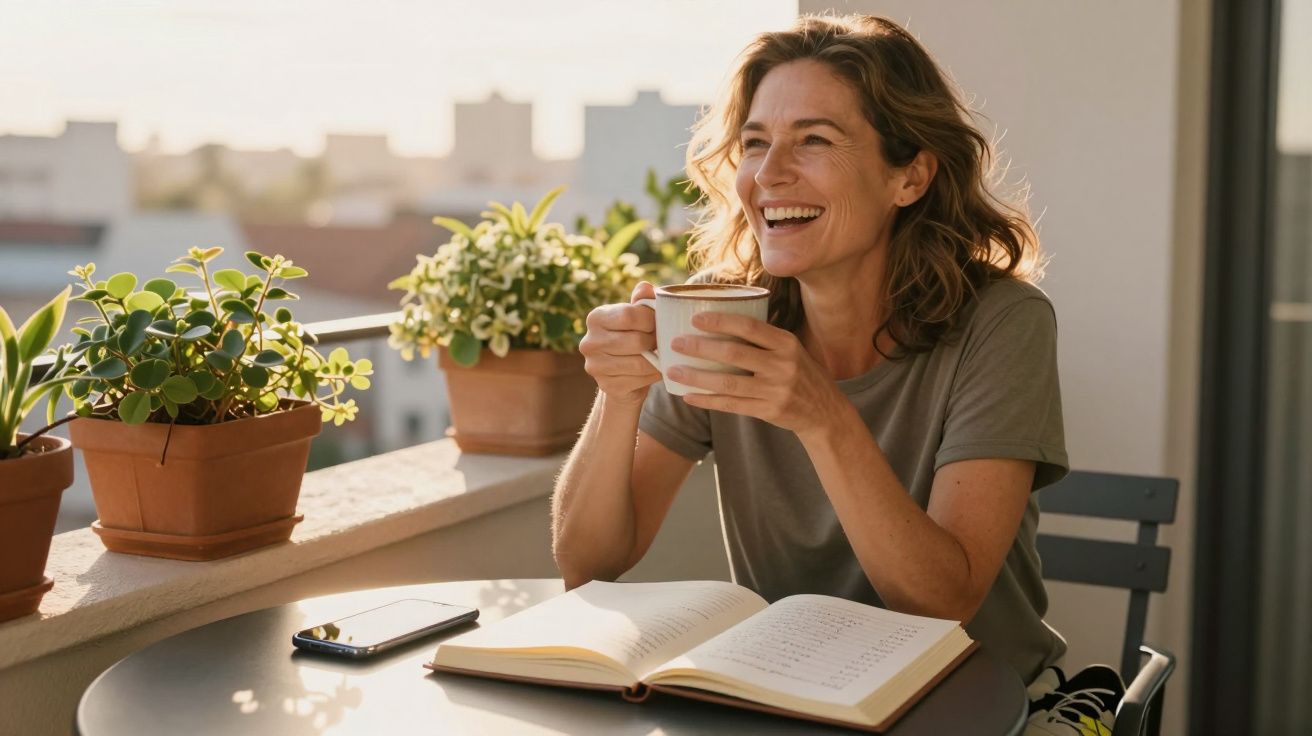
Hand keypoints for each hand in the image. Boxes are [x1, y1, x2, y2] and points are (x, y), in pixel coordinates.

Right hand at [579, 281, 661, 405]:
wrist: (623, 376)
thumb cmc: (632, 338)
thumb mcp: (636, 317)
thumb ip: (642, 301)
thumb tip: (646, 287)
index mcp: (596, 318)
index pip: (629, 315)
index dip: (651, 319)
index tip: (659, 322)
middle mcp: (589, 341)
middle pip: (636, 340)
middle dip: (656, 341)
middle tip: (662, 341)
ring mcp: (595, 366)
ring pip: (640, 363)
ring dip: (657, 360)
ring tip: (662, 355)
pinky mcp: (605, 385)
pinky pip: (639, 380)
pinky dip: (653, 375)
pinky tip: (656, 370)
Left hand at [669, 311, 844, 435]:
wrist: (824, 411)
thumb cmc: (800, 373)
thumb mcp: (791, 349)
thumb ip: (763, 338)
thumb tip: (720, 318)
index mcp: (786, 343)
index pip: (750, 327)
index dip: (721, 322)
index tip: (695, 318)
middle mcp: (783, 365)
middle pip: (734, 354)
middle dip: (701, 348)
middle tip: (676, 343)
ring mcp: (776, 390)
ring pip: (728, 383)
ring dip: (697, 377)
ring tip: (673, 371)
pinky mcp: (769, 411)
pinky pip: (731, 405)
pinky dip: (708, 401)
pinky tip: (688, 396)